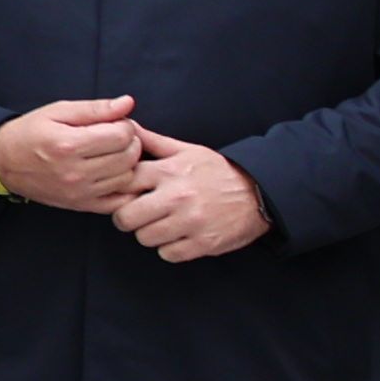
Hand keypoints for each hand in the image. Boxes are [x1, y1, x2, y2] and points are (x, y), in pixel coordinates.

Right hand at [0, 96, 143, 210]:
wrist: (3, 163)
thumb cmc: (28, 133)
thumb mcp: (57, 112)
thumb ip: (95, 108)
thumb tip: (128, 103)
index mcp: (68, 145)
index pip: (122, 135)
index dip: (124, 125)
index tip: (113, 123)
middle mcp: (75, 172)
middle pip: (129, 156)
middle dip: (129, 142)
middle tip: (114, 137)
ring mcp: (79, 192)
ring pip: (128, 177)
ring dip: (127, 163)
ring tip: (112, 154)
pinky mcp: (82, 205)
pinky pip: (120, 201)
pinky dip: (125, 188)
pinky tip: (114, 174)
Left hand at [112, 132, 273, 263]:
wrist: (261, 192)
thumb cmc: (218, 171)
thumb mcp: (186, 151)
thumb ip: (151, 141)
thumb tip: (124, 126)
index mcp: (169, 172)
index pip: (122, 184)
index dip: (118, 190)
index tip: (126, 193)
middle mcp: (177, 196)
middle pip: (125, 218)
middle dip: (127, 218)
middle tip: (139, 214)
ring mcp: (190, 222)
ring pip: (144, 238)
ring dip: (149, 234)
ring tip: (162, 224)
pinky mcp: (203, 243)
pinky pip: (167, 254)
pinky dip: (170, 249)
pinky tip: (179, 236)